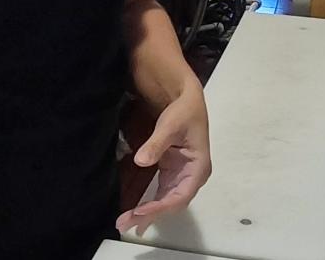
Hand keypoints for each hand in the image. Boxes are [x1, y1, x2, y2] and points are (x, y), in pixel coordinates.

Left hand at [117, 85, 211, 235]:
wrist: (186, 100)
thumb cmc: (183, 111)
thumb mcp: (170, 125)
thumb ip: (156, 143)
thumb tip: (140, 161)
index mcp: (198, 168)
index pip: (180, 195)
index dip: (160, 206)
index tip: (140, 212)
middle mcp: (192, 177)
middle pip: (172, 203)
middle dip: (150, 215)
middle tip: (126, 224)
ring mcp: (182, 176)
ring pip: (166, 201)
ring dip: (147, 213)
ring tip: (126, 223)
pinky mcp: (173, 173)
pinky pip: (161, 193)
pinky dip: (149, 203)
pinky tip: (135, 212)